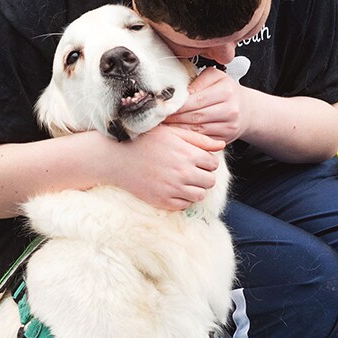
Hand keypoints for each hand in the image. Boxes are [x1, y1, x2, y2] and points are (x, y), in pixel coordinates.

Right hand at [105, 125, 224, 210]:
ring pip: (199, 195)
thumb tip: (221, 146)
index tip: (194, 158)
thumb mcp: (172, 133)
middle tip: (189, 170)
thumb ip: (199, 139)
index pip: (213, 164)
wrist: (116, 157)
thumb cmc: (144, 140)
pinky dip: (182, 198)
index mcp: (188, 154)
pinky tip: (172, 188)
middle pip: (209, 181)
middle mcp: (183, 173)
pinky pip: (184, 205)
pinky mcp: (162, 200)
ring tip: (182, 180)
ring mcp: (172, 189)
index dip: (206, 161)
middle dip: (203, 175)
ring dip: (195, 188)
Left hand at [164, 67, 248, 143]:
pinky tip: (175, 133)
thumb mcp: (214, 78)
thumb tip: (177, 91)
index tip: (162, 106)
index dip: (177, 104)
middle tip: (158, 117)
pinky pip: (201, 139)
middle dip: (174, 118)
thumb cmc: (224, 90)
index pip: (196, 99)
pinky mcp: (225, 138)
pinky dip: (186, 137)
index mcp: (226, 90)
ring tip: (163, 125)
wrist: (245, 109)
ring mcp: (228, 126)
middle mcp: (230, 109)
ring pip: (197, 129)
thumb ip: (197, 81)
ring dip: (177, 128)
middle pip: (195, 115)